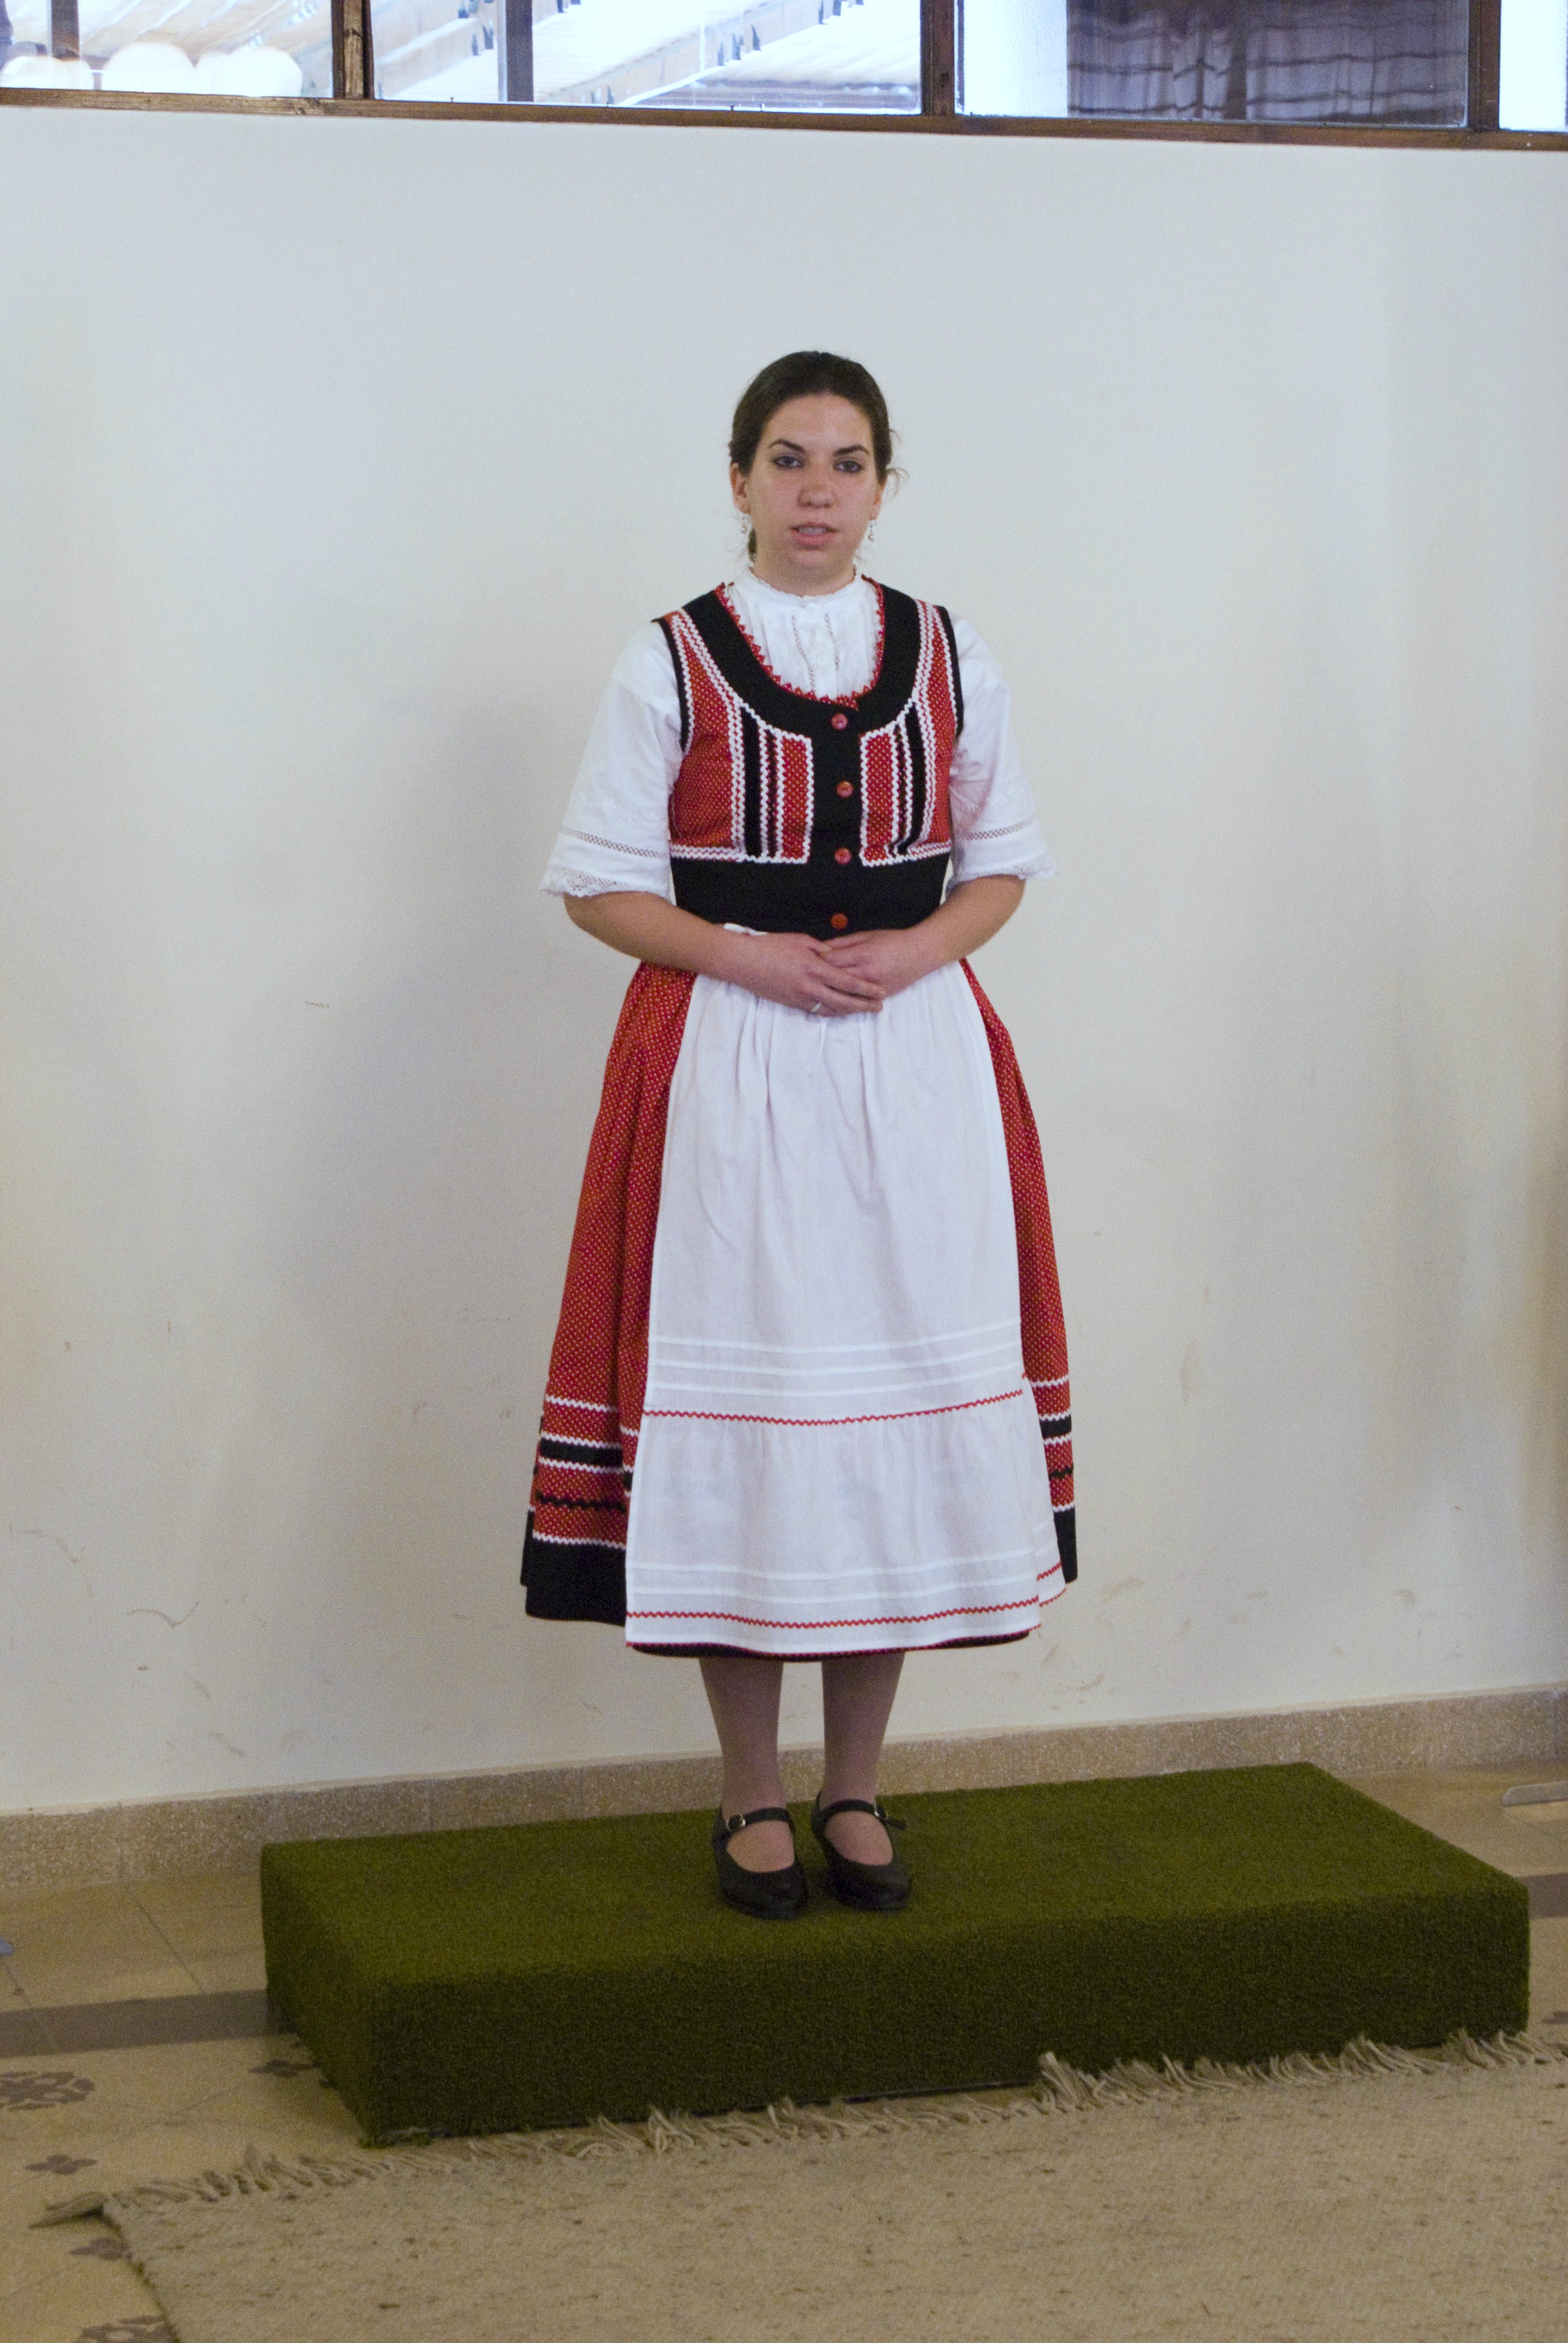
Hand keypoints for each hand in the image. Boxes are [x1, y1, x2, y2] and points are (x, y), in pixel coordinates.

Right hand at [718, 930, 885, 1016]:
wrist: (743, 963)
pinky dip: (830, 1012)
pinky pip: (816, 1011)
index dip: (867, 989)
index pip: (848, 982)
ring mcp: (800, 998)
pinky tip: (839, 1011)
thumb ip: (822, 949)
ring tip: (862, 1010)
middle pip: (844, 1001)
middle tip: (879, 1007)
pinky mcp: (791, 1004)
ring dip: (848, 1011)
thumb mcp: (800, 940)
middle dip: (864, 1005)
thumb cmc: (770, 946)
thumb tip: (837, 955)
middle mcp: (810, 986)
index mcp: (815, 968)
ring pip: (831, 1009)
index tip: (881, 992)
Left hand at [817, 927, 937, 1001]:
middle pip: (834, 980)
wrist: (920, 953)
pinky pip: (857, 1003)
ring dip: (828, 995)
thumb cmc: (893, 941)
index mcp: (861, 954)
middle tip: (804, 979)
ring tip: (815, 993)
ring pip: (844, 995)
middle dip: (818, 979)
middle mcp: (866, 973)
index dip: (815, 962)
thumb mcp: (866, 935)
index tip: (805, 961)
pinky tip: (833, 1003)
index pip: (830, 961)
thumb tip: (821, 948)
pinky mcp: (880, 996)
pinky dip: (845, 1003)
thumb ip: (842, 943)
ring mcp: (873, 987)